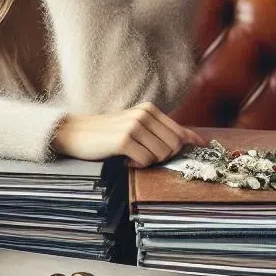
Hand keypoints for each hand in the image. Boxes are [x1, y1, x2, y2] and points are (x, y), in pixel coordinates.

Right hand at [52, 102, 205, 167]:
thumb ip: (162, 131)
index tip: (200, 149)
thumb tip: (194, 140)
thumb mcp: (136, 126)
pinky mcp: (123, 140)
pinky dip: (137, 166)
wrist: (75, 133)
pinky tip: (125, 161)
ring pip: (161, 154)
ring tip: (133, 158)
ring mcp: (133, 126)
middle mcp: (143, 114)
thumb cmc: (107, 134)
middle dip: (164, 157)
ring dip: (149, 162)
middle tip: (146, 158)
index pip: (180, 131)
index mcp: (149, 110)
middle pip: (174, 146)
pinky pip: (145, 161)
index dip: (190, 144)